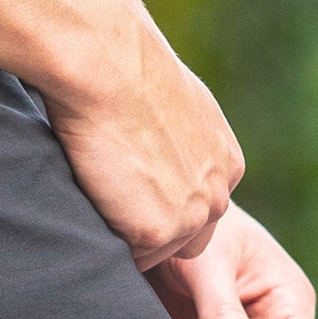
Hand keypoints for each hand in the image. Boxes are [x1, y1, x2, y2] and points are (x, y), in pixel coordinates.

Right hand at [44, 10, 245, 270]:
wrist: (109, 62)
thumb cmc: (128, 68)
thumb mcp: (175, 103)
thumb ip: (179, 139)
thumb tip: (157, 145)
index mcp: (226, 164)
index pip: (199, 210)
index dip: (164, 206)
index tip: (133, 188)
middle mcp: (218, 194)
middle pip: (188, 242)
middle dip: (153, 230)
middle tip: (114, 199)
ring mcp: (191, 217)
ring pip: (156, 253)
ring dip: (126, 234)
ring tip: (99, 191)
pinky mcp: (157, 231)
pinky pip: (127, 257)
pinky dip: (106, 236)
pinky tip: (91, 198)